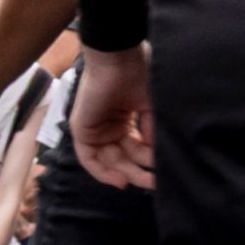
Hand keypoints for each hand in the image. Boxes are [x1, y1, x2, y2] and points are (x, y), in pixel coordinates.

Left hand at [73, 44, 155, 188]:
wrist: (118, 60)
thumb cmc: (137, 76)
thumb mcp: (150, 107)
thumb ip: (151, 132)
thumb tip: (156, 155)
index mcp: (124, 119)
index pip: (135, 147)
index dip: (148, 161)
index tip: (162, 173)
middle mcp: (108, 126)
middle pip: (122, 157)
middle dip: (138, 171)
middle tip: (154, 183)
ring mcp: (94, 130)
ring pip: (108, 160)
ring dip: (124, 173)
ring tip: (142, 182)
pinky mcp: (82, 131)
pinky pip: (89, 159)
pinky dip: (102, 172)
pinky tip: (120, 181)